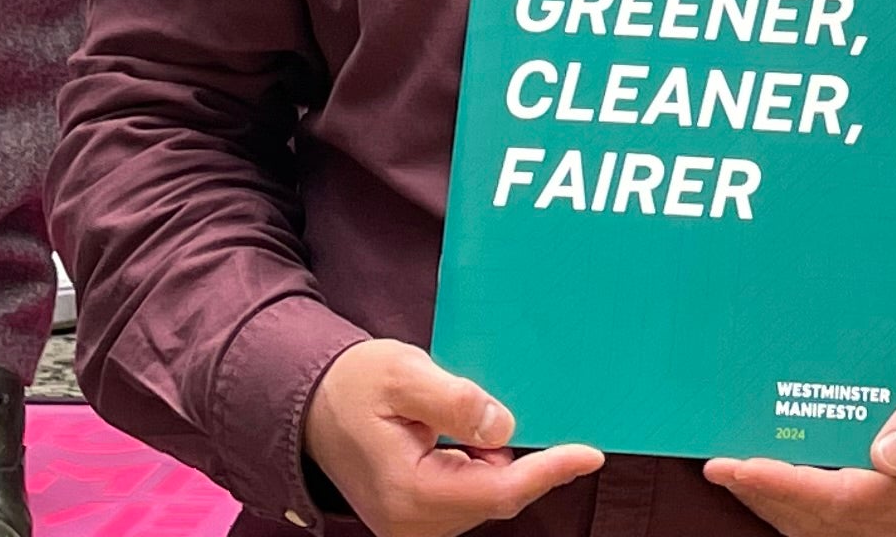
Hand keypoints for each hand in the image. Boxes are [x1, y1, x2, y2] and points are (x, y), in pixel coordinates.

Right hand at [301, 337, 601, 536]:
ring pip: (486, 495)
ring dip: (495, 459)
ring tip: (461, 415)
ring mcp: (413, 525)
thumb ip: (455, 401)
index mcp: (410, 494)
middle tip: (506, 405)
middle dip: (519, 457)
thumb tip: (505, 427)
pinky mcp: (415, 516)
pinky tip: (462, 435)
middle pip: (497, 496)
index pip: (500, 490)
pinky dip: (479, 465)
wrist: (307, 406)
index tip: (589, 452)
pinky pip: (468, 494)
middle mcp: (413, 523)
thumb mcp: (403, 374)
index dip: (549, 471)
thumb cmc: (352, 385)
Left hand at [705, 347, 895, 536]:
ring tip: (725, 472)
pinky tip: (753, 483)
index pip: (839, 497)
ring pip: (807, 526)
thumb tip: (886, 455)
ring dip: (764, 501)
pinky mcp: (864, 530)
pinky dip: (779, 506)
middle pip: (814, 517)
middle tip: (716, 466)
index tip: (742, 466)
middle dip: (762, 492)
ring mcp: (880, 533)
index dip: (785, 484)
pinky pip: (812, 526)